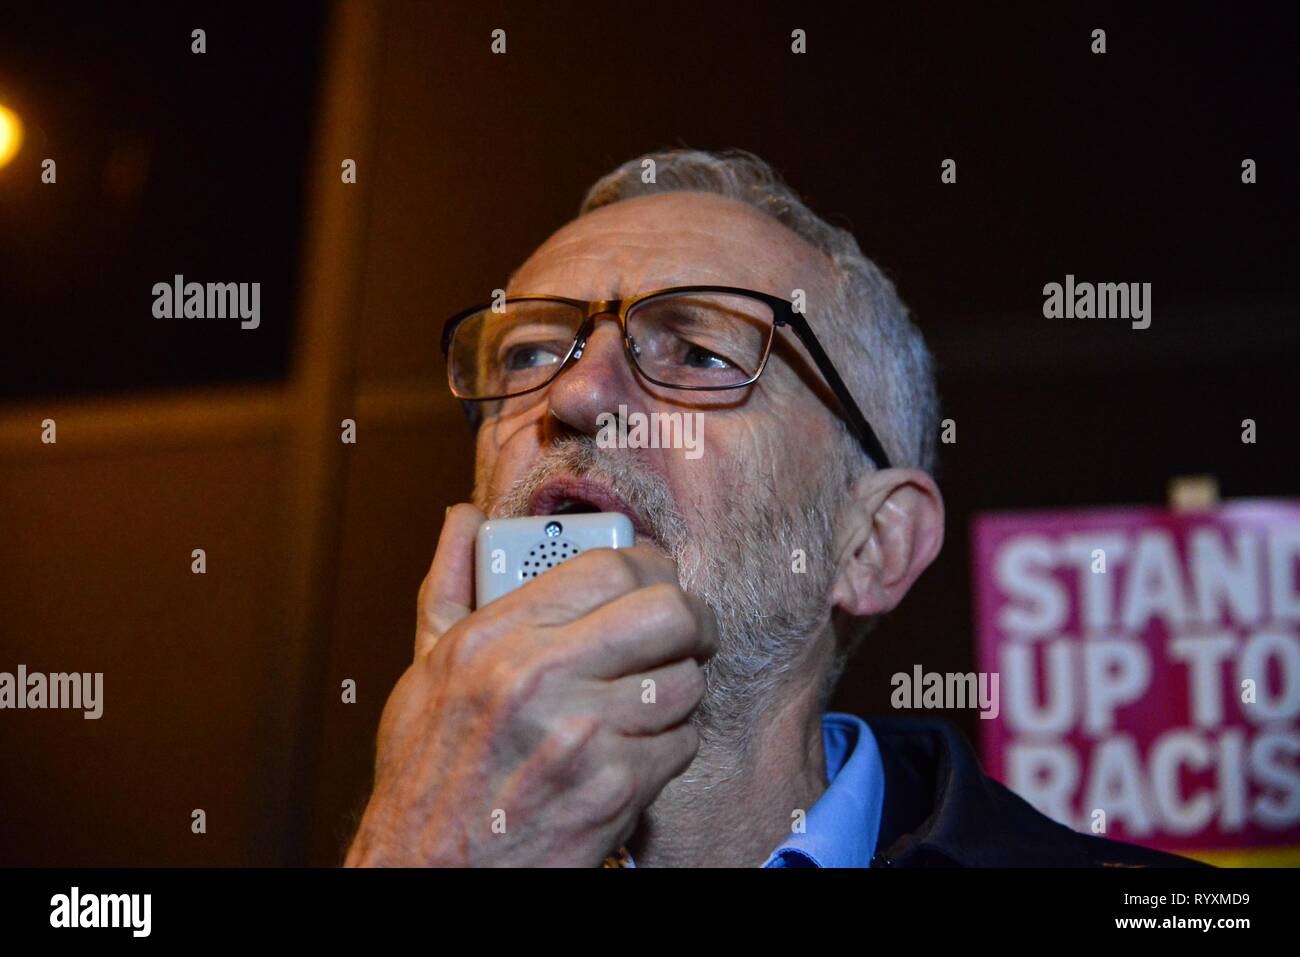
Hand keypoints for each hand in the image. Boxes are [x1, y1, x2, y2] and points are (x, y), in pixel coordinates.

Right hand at [344, 503, 717, 866]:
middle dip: (692, 619)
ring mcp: (580, 734)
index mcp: (495, 637)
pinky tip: (633, 752)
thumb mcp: (424, 668)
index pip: (608, 565)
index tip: (655, 579)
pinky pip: (682, 742)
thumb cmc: (428, 774)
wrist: (429, 872)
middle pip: (669, 612)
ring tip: (646, 700)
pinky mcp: (614, 789)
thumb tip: (462, 518)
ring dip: (677, 691)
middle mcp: (538, 677)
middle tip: (685, 632)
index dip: (649, 566)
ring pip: (684, 681)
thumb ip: (449, 584)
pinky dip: (668, 747)